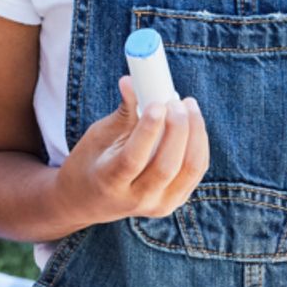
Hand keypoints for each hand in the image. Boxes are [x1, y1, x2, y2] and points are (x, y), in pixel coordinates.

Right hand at [55, 75, 208, 226]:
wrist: (87, 201)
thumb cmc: (90, 162)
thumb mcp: (98, 136)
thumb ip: (122, 112)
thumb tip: (131, 80)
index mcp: (108, 182)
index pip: (133, 159)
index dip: (148, 130)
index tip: (157, 103)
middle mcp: (135, 199)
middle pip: (166, 166)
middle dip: (178, 129)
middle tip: (176, 101)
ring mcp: (157, 205)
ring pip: (189, 169)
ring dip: (195, 134)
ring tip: (189, 106)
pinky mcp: (173, 202)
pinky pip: (195, 172)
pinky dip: (199, 144)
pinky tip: (193, 123)